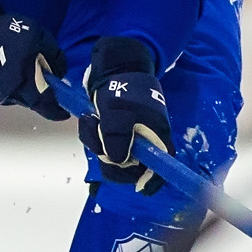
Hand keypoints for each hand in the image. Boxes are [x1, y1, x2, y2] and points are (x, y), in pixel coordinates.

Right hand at [0, 0, 67, 117]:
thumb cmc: (4, 32)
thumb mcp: (37, 35)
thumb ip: (53, 55)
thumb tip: (60, 73)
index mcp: (25, 79)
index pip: (46, 104)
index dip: (56, 111)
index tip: (64, 113)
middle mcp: (9, 93)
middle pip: (32, 102)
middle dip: (39, 94)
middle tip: (40, 80)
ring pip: (17, 99)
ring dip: (23, 91)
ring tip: (19, 71)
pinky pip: (2, 96)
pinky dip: (8, 88)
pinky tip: (5, 73)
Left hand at [86, 37, 169, 192]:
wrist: (115, 67)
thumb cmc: (121, 88)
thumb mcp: (118, 112)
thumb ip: (118, 137)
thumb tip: (117, 160)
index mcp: (157, 139)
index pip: (160, 170)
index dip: (149, 180)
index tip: (135, 184)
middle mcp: (146, 143)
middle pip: (129, 168)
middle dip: (109, 156)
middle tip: (99, 135)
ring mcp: (130, 139)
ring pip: (111, 157)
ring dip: (97, 142)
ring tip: (93, 120)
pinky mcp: (116, 134)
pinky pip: (103, 146)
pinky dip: (94, 136)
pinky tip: (91, 119)